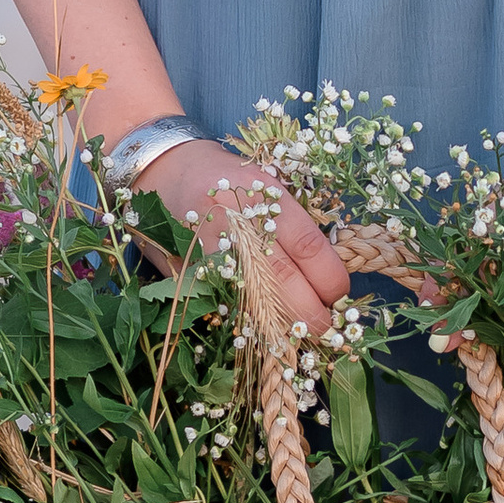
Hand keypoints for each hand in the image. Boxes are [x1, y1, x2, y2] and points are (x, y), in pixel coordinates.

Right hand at [138, 142, 350, 330]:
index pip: (307, 245)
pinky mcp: (186, 267)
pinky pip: (221, 300)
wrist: (164, 169)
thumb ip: (291, 223)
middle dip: (309, 311)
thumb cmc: (225, 178)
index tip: (340, 296)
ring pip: (251, 297)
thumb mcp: (264, 186)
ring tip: (299, 333)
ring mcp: (207, 247)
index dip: (329, 278)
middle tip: (325, 328)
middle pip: (283, 278)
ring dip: (280, 322)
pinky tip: (262, 328)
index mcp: (263, 194)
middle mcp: (236, 220)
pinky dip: (245, 319)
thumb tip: (325, 274)